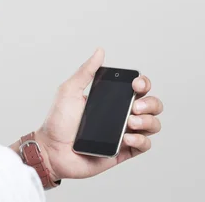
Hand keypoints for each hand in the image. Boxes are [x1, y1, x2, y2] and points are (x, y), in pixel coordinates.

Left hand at [36, 49, 162, 180]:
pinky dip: (141, 140)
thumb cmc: (57, 121)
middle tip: (135, 107)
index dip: (144, 83)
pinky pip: (144, 145)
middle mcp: (121, 115)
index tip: (136, 84)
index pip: (138, 88)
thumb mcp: (69, 91)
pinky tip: (126, 138)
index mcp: (111, 99)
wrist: (51, 150)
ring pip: (153, 125)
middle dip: (151, 103)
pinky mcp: (123, 152)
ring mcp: (123, 134)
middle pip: (152, 105)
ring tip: (130, 122)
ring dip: (147, 121)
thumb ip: (85, 71)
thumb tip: (99, 52)